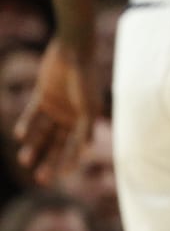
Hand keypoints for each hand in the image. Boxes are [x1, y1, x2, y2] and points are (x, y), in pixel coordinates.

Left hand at [16, 39, 97, 184]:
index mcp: (86, 119)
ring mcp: (56, 106)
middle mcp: (71, 115)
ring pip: (43, 132)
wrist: (73, 51)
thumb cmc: (86, 79)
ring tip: (24, 159)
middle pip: (58, 143)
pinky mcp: (43, 96)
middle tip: (41, 179)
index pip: (77, 145)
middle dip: (50, 160)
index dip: (70, 160)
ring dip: (34, 146)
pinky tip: (20, 135)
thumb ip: (86, 127)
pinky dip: (27, 125)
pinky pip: (32, 115)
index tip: (63, 175)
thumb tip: (85, 150)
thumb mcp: (88, 106)